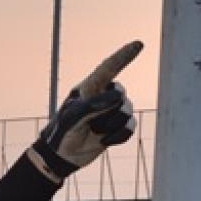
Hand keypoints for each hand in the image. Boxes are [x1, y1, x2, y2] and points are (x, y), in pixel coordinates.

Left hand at [28, 40, 141, 182]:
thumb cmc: (62, 132)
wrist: (62, 156)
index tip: (138, 44)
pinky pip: (129, 128)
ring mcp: (112, 111)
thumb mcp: (72, 118)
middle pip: (121, 95)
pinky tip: (103, 140)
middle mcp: (103, 96)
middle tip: (87, 123)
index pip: (108, 68)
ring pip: (127, 112)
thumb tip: (118, 97)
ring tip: (93, 131)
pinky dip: (117, 137)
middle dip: (107, 111)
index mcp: (89, 88)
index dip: (123, 56)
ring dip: (109, 126)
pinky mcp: (118, 126)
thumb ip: (93, 105)